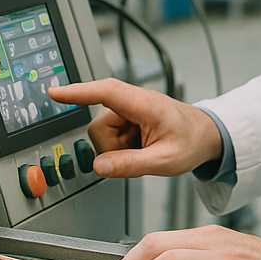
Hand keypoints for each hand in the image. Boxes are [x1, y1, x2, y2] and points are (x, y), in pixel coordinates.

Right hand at [48, 78, 222, 177]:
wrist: (205, 135)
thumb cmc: (191, 141)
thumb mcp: (165, 161)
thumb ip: (131, 165)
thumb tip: (99, 167)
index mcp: (144, 103)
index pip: (104, 92)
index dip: (77, 93)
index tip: (55, 93)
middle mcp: (132, 101)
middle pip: (98, 126)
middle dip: (111, 148)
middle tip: (139, 156)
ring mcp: (128, 110)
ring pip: (101, 135)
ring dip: (117, 149)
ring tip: (143, 151)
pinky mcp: (126, 118)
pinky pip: (109, 138)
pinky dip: (120, 148)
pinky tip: (139, 149)